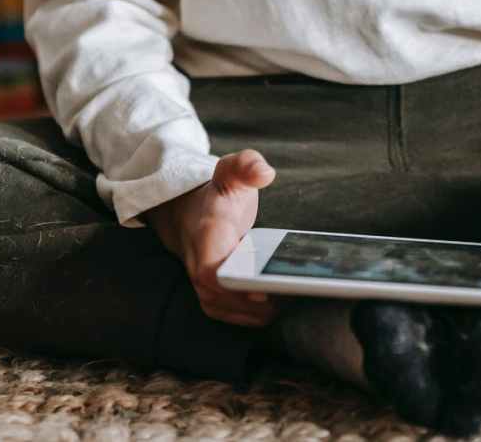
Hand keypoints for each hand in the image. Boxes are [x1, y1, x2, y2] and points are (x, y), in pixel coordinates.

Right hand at [145, 148, 278, 327]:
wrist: (190, 213)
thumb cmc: (218, 195)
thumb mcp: (232, 171)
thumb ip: (247, 165)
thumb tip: (265, 173)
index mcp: (206, 234)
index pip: (211, 272)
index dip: (235, 287)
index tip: (264, 293)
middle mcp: (198, 263)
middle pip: (223, 299)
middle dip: (257, 304)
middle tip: (291, 295)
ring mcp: (201, 283)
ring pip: (227, 311)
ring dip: (257, 312)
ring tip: (289, 300)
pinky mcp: (210, 295)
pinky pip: (229, 314)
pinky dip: (252, 315)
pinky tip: (276, 306)